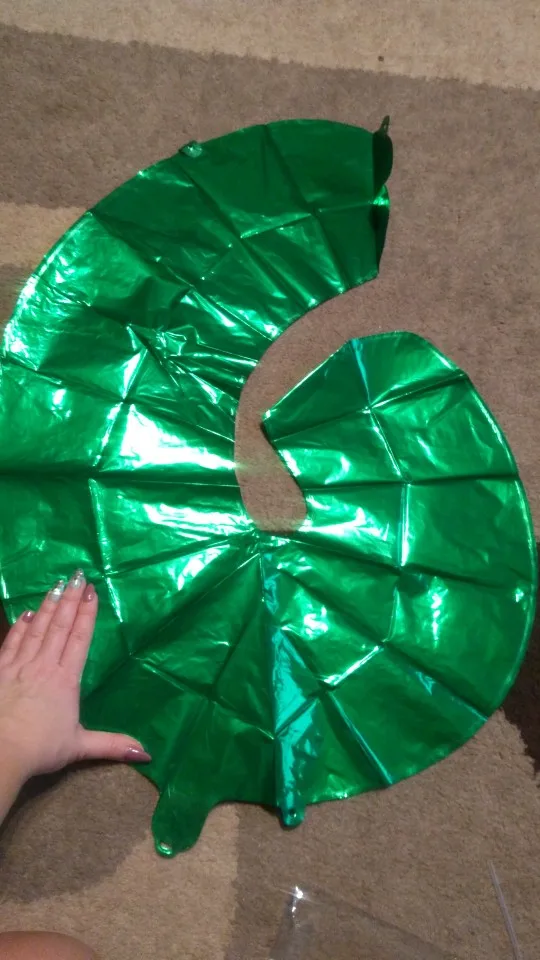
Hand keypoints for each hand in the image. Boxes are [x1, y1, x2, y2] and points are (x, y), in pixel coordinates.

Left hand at [0, 571, 150, 787]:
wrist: (1, 751)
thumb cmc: (40, 748)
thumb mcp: (79, 747)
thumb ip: (112, 745)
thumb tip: (146, 753)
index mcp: (65, 680)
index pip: (79, 639)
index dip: (86, 614)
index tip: (91, 591)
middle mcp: (44, 666)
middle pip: (59, 626)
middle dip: (69, 599)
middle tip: (77, 575)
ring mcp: (19, 666)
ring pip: (36, 629)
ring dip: (47, 606)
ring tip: (56, 585)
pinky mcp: (0, 671)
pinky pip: (12, 642)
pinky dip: (19, 627)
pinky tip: (25, 614)